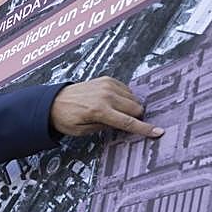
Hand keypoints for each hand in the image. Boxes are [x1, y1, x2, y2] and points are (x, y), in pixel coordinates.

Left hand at [49, 77, 163, 138]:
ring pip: (133, 99)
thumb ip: (104, 128)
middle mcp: (106, 96)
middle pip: (136, 109)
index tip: (158, 132)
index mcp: (99, 111)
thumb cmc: (65, 118)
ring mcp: (107, 86)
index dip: (145, 128)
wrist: (53, 101)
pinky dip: (124, 98)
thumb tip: (121, 126)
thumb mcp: (82, 131)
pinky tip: (112, 103)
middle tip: (125, 122)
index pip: (128, 122)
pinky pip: (126, 90)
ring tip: (114, 113)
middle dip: (135, 118)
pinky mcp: (107, 80)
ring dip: (129, 108)